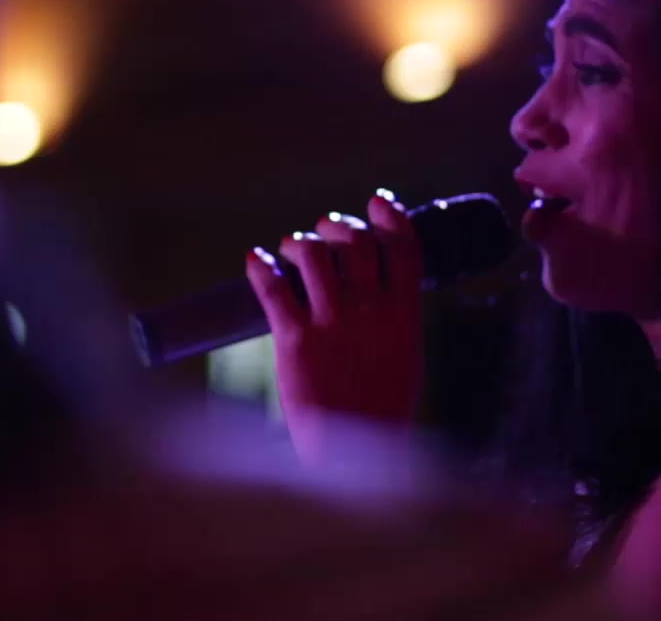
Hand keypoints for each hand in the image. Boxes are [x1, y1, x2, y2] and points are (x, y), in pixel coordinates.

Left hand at [243, 191, 425, 465]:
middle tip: (326, 229)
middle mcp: (370, 314)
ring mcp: (332, 325)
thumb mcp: (405, 360)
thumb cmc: (380, 413)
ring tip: (292, 247)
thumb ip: (395, 321)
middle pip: (356, 244)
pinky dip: (262, 267)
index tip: (378, 202)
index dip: (390, 217)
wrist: (353, 458)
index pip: (404, 249)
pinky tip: (255, 260)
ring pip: (314, 256)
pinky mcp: (295, 342)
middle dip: (338, 227)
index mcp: (404, 318)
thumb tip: (382, 288)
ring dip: (300, 242)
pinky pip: (274, 289)